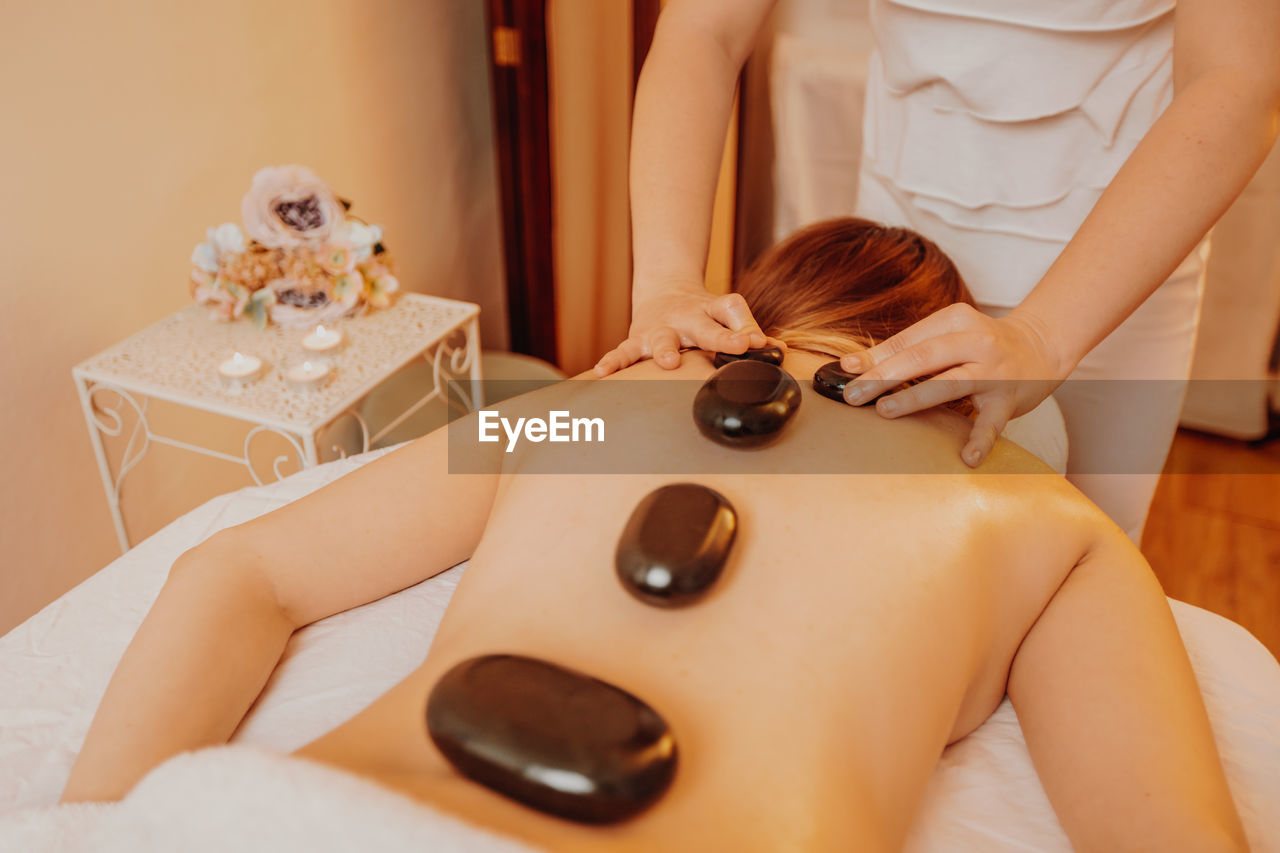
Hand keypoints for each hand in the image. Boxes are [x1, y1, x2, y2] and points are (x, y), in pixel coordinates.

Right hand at [594, 284, 769, 375]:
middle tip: (735, 346)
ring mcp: (660, 328)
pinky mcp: (638, 340)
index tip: (759, 343)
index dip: (747, 327)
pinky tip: (602, 373)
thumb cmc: (703, 314)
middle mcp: (687, 317)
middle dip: (718, 337)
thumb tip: (780, 352)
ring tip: (668, 362)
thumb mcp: (727, 315)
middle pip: (703, 326)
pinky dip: (613, 361)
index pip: (732, 311)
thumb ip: (750, 332)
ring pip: (662, 338)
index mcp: (712, 310)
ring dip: (666, 350)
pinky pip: (624, 352)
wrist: (664, 291)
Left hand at [839, 304, 1067, 466]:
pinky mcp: (1009, 399)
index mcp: (954, 320)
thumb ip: (901, 349)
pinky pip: (993, 422)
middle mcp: (975, 341)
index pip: (908, 340)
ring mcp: (994, 370)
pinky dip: (980, 440)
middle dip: (884, 376)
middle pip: (923, 357)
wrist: (1041, 347)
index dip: (875, 357)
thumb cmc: (980, 345)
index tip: (845, 373)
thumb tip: (849, 364)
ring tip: (886, 410)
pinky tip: (966, 457)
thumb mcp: (945, 337)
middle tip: (853, 395)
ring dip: (915, 397)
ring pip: (950, 383)